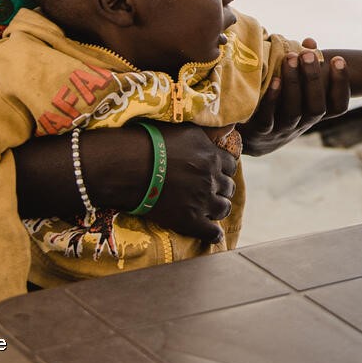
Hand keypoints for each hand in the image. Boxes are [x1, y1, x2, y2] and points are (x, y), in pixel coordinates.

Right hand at [139, 123, 237, 243]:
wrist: (130, 167)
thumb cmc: (153, 143)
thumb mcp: (187, 130)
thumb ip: (210, 133)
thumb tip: (231, 127)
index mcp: (212, 156)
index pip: (231, 165)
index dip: (223, 170)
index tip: (216, 173)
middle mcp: (211, 179)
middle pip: (228, 187)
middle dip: (220, 189)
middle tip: (210, 190)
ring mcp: (202, 201)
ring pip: (223, 209)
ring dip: (217, 208)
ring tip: (208, 209)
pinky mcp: (190, 221)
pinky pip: (211, 233)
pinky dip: (213, 234)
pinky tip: (211, 234)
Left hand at [240, 39, 350, 154]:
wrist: (253, 137)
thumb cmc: (280, 104)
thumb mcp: (297, 89)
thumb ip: (304, 66)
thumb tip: (310, 42)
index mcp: (315, 113)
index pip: (338, 106)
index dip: (342, 84)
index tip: (339, 59)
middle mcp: (303, 124)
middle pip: (316, 107)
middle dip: (313, 78)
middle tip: (308, 54)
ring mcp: (282, 130)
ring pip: (293, 111)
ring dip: (293, 83)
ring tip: (290, 59)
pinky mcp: (261, 132)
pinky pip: (268, 118)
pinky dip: (272, 99)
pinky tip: (274, 80)